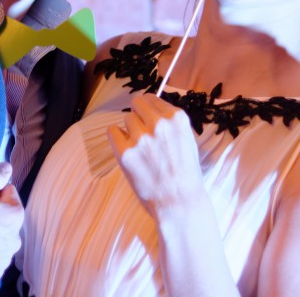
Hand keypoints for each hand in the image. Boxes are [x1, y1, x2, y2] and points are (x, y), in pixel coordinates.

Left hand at [107, 94, 205, 216]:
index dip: (148, 108)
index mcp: (176, 118)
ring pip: (126, 120)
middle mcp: (158, 124)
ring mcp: (141, 137)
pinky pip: (112, 132)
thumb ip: (170, 123)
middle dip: (138, 116)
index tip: (146, 116)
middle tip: (142, 132)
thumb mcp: (187, 139)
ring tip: (141, 150)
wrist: (179, 201)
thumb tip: (152, 109)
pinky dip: (116, 139)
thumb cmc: (185, 173)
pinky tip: (126, 150)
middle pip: (136, 105)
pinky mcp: (125, 152)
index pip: (152, 98)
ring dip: (130, 131)